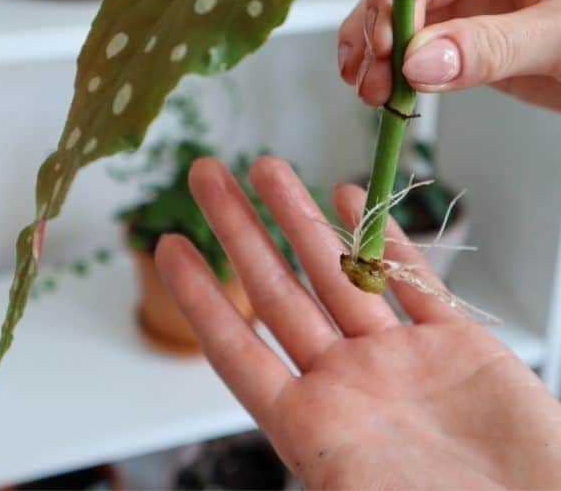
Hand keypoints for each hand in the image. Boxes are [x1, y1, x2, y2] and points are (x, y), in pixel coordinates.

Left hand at [156, 156, 560, 489]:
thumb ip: (319, 480)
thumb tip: (285, 472)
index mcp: (316, 430)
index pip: (239, 350)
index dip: (201, 298)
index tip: (168, 247)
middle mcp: (351, 385)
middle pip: (279, 292)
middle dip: (240, 231)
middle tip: (205, 176)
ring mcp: (402, 358)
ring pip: (339, 270)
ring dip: (301, 216)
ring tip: (264, 167)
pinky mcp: (459, 344)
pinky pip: (412, 277)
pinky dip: (382, 235)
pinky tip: (351, 195)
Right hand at [338, 0, 560, 109]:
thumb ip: (492, 46)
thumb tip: (420, 63)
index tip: (386, 39)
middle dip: (383, 29)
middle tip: (371, 75)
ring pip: (407, 16)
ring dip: (378, 52)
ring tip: (366, 88)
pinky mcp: (473, 37)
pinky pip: (424, 48)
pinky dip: (399, 69)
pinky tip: (379, 88)